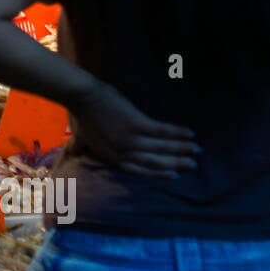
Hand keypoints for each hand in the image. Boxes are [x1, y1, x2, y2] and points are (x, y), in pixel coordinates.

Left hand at [72, 82, 199, 177]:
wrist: (82, 96)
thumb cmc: (80, 114)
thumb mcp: (80, 137)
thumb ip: (80, 148)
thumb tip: (73, 153)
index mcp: (111, 156)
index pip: (139, 170)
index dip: (157, 173)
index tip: (173, 174)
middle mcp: (123, 151)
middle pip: (155, 162)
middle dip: (176, 163)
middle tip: (192, 165)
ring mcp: (130, 139)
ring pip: (162, 148)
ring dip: (181, 149)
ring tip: (196, 150)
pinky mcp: (137, 124)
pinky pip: (162, 131)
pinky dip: (177, 133)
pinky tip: (190, 134)